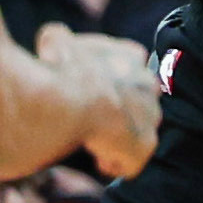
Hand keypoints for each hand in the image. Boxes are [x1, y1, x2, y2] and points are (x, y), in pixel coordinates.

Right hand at [37, 24, 160, 178]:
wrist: (65, 101)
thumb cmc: (57, 71)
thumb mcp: (55, 43)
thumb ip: (58, 41)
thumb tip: (52, 39)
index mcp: (131, 57)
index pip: (131, 63)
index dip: (109, 78)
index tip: (89, 88)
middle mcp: (147, 83)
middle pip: (140, 98)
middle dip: (120, 108)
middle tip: (91, 118)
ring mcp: (150, 114)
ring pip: (141, 128)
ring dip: (119, 136)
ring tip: (92, 141)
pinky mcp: (144, 145)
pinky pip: (133, 160)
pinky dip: (114, 162)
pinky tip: (96, 159)